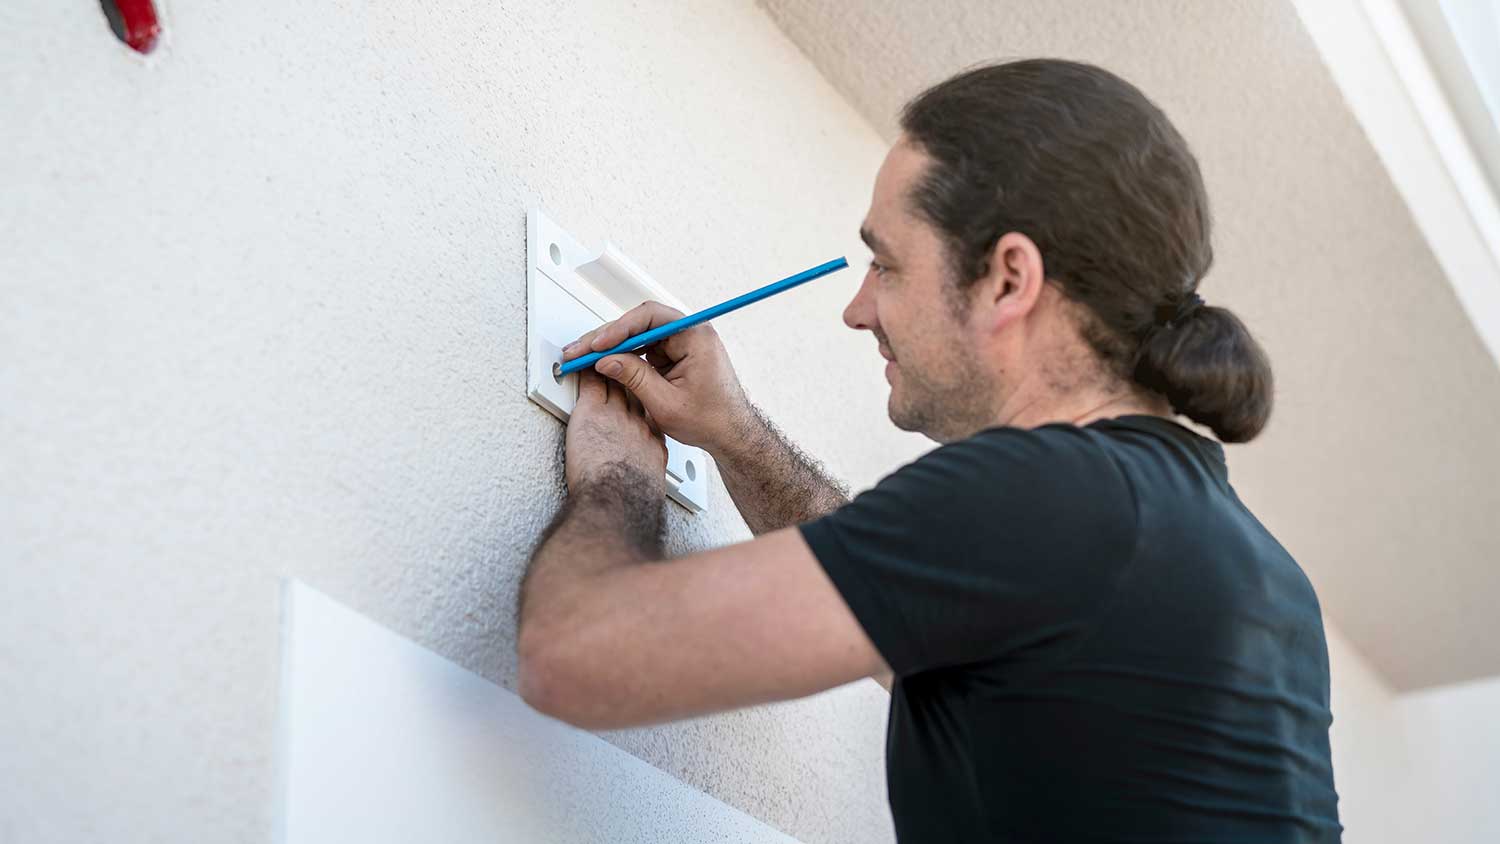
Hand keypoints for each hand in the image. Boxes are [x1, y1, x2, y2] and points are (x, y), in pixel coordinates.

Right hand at [562, 301, 751, 454]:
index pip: (650, 318)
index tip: (598, 344)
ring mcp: (681, 343)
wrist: (730, 433)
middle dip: (608, 337)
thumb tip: (606, 361)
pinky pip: (644, 348)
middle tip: (581, 349)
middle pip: (640, 323)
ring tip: (585, 356)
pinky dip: (623, 356)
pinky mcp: (674, 354)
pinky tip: (604, 363)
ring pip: (638, 335)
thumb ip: (635, 378)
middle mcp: (689, 334)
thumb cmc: (712, 419)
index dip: (619, 329)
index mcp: (696, 336)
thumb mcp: (666, 403)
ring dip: (612, 346)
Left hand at [565, 369, 667, 494]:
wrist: (617, 497)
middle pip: (635, 394)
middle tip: (621, 371)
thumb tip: (638, 485)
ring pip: (615, 384)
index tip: (638, 398)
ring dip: (609, 371)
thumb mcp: (648, 487)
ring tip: (601, 361)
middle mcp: (637, 424)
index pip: (649, 414)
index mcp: (652, 443)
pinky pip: (591, 383)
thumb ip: (645, 475)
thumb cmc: (629, 500)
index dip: (643, 402)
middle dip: (629, 382)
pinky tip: (581, 363)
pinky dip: (586, 372)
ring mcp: (616, 415)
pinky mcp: (592, 411)